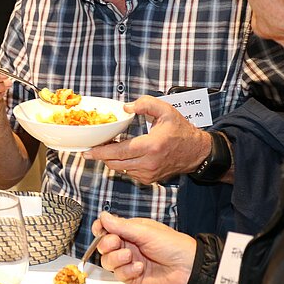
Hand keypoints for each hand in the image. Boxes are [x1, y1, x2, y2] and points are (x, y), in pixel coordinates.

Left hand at [84, 96, 210, 183]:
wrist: (196, 151)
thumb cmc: (181, 130)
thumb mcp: (166, 110)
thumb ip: (146, 104)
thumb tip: (126, 106)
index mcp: (151, 146)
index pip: (118, 152)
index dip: (100, 152)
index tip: (88, 151)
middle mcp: (148, 163)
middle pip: (115, 164)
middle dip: (102, 156)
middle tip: (95, 147)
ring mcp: (149, 174)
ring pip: (120, 169)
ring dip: (112, 160)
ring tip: (110, 148)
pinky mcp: (150, 179)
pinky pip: (129, 173)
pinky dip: (123, 165)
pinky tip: (125, 154)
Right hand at [93, 212, 194, 283]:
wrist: (188, 269)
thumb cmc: (172, 245)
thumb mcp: (145, 231)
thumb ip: (121, 226)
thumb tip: (102, 216)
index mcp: (131, 231)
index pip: (108, 229)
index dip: (101, 229)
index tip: (100, 230)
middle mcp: (128, 246)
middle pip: (103, 246)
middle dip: (106, 244)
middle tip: (116, 242)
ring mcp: (129, 262)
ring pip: (108, 261)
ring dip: (116, 258)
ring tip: (130, 256)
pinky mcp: (132, 277)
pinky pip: (119, 275)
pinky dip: (127, 271)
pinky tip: (140, 268)